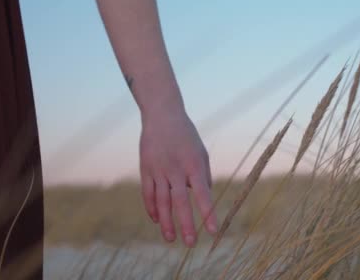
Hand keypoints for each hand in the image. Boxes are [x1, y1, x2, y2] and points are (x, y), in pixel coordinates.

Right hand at [139, 108, 216, 246]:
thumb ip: (203, 176)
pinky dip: (152, 208)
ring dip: (166, 222)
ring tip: (171, 239)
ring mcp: (158, 170)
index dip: (208, 214)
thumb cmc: (187, 136)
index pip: (203, 194)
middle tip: (190, 243)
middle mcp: (175, 169)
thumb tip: (204, 198)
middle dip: (186, 224)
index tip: (213, 231)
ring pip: (161, 201)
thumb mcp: (201, 153)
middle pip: (180, 202)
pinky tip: (157, 220)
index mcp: (194, 165)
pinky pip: (148, 193)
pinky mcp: (145, 169)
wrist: (162, 115)